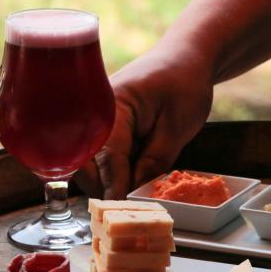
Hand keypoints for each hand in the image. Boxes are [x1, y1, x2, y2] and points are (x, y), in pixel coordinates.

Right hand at [76, 45, 212, 198]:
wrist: (185, 61)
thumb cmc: (184, 86)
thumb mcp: (178, 126)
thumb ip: (155, 160)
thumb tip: (133, 192)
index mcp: (113, 106)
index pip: (106, 154)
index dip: (114, 185)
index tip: (121, 210)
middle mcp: (95, 115)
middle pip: (86, 164)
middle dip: (104, 188)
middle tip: (131, 206)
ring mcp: (96, 124)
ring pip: (89, 166)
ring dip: (108, 183)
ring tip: (135, 193)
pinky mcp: (103, 133)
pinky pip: (100, 160)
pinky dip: (114, 174)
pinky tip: (134, 180)